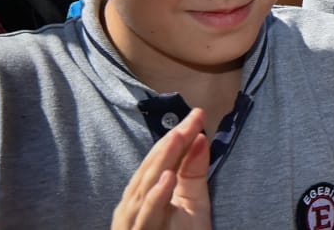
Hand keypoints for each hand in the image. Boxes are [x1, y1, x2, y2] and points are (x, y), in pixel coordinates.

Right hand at [112, 107, 210, 229]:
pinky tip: (166, 179)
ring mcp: (133, 224)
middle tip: (192, 119)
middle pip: (150, 170)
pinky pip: (145, 218)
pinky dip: (154, 197)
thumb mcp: (193, 203)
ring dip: (160, 163)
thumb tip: (200, 137)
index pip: (160, 161)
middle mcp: (133, 208)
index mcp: (144, 196)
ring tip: (178, 138)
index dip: (178, 136)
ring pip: (144, 189)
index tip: (199, 114)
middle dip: (171, 143)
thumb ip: (193, 172)